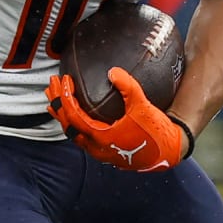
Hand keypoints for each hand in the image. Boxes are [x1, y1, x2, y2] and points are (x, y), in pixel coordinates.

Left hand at [46, 68, 185, 171]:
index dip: (65, 97)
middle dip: (57, 104)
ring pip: (72, 133)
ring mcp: (99, 152)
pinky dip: (72, 123)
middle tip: (52, 85)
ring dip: (62, 114)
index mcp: (101, 138)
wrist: (171, 150)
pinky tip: (72, 114)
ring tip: (54, 99)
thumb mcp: (143, 106)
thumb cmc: (156, 130)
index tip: (63, 80)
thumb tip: (112, 71)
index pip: (73, 116)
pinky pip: (81, 137)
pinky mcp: (105, 151)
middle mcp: (96, 148)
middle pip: (67, 125)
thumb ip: (128, 87)